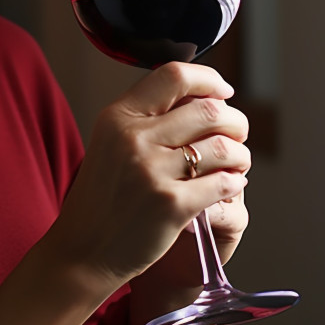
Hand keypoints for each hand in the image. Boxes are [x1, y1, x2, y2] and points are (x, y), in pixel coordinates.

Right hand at [48, 63, 249, 300]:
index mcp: (118, 117)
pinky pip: (223, 183)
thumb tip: (203, 96)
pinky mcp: (171, 205)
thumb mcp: (111, 143)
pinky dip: (235, 182)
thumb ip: (147, 118)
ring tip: (237, 163)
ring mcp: (151, 171)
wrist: (84, 250)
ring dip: (240, 154)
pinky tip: (230, 186)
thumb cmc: (104, 196)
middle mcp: (133, 138)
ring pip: (222, 146)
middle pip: (208, 110)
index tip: (223, 92)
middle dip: (235, 121)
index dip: (209, 79)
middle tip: (237, 134)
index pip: (174, 75)